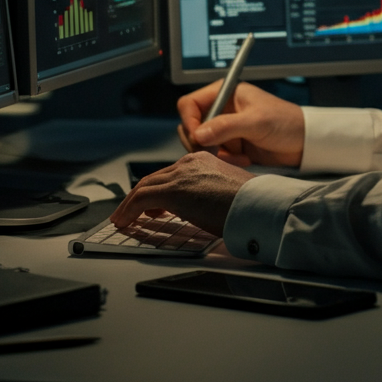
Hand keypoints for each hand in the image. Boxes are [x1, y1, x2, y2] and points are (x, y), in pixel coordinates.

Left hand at [109, 151, 255, 235]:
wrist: (257, 206)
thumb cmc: (248, 203)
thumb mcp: (224, 190)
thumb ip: (206, 191)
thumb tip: (195, 206)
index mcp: (202, 160)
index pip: (169, 173)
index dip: (155, 190)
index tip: (149, 205)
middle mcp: (189, 162)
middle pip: (153, 179)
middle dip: (138, 197)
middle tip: (130, 212)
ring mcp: (180, 175)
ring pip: (143, 187)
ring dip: (130, 204)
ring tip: (124, 218)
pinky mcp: (174, 192)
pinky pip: (141, 200)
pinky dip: (128, 211)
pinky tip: (124, 222)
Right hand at [177, 81, 304, 167]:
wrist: (304, 143)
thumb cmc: (286, 123)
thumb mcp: (257, 122)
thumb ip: (226, 126)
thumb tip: (199, 134)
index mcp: (225, 93)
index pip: (189, 104)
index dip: (189, 121)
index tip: (198, 138)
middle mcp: (221, 110)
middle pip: (190, 126)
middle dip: (200, 142)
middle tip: (215, 152)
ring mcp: (225, 128)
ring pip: (200, 144)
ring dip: (214, 154)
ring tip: (237, 157)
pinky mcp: (230, 145)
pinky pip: (213, 155)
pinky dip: (224, 161)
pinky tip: (243, 160)